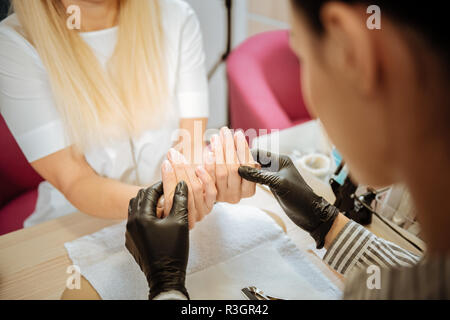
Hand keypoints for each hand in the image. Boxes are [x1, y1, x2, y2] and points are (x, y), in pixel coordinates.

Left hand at [125, 181, 189, 299]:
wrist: (165, 276)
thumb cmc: (173, 249)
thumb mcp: (179, 221)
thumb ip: (180, 200)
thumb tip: (181, 184)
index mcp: (141, 216)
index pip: (149, 192)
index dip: (161, 185)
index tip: (171, 183)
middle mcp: (130, 223)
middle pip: (139, 198)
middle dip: (153, 193)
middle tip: (167, 193)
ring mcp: (129, 233)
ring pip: (134, 209)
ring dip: (147, 204)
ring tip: (162, 206)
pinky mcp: (131, 242)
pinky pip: (134, 223)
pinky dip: (144, 216)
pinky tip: (157, 221)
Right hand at [163, 148, 215, 228]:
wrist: (182, 212)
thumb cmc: (169, 202)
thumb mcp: (161, 197)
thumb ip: (163, 187)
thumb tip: (166, 167)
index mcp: (172, 218)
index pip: (170, 197)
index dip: (168, 178)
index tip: (166, 163)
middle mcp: (188, 218)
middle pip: (184, 190)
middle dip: (178, 169)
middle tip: (173, 155)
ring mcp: (201, 212)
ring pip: (196, 188)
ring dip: (189, 169)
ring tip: (182, 157)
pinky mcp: (211, 204)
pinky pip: (211, 191)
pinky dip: (205, 178)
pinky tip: (199, 168)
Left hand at [206, 127, 256, 202]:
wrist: (215, 192)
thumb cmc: (232, 176)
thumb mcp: (242, 167)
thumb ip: (242, 155)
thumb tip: (238, 136)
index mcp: (248, 190)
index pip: (248, 166)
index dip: (243, 149)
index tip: (239, 134)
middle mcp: (236, 195)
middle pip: (234, 168)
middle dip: (229, 147)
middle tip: (225, 132)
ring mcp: (223, 196)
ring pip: (221, 172)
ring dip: (218, 152)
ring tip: (216, 138)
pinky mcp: (210, 194)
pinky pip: (209, 177)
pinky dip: (209, 163)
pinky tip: (208, 152)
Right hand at [238, 150, 338, 248]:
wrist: (310, 214)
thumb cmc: (299, 198)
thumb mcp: (278, 184)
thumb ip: (259, 176)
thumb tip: (239, 169)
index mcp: (280, 160)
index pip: (258, 153)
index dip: (243, 154)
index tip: (228, 157)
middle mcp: (277, 165)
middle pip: (255, 160)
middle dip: (242, 162)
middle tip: (226, 166)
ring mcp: (274, 176)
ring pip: (255, 170)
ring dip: (244, 172)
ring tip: (229, 174)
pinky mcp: (273, 185)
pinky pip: (257, 179)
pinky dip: (248, 180)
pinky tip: (239, 183)